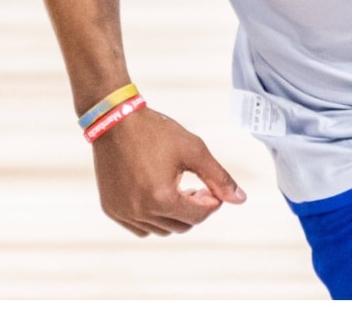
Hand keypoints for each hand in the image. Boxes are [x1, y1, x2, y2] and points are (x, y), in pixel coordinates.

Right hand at [91, 108, 245, 236]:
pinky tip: (160, 196)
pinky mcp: (111, 209)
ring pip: (161, 229)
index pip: (198, 216)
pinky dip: (154, 218)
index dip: (212, 202)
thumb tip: (241, 199)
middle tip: (199, 187)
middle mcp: (140, 211)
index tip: (212, 187)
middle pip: (181, 226)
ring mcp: (122, 213)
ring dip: (175, 215)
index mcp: (161, 198)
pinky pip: (140, 227)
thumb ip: (219, 177)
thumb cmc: (156, 132)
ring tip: (179, 189)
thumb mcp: (194, 150)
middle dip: (195, 209)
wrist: (115, 121)